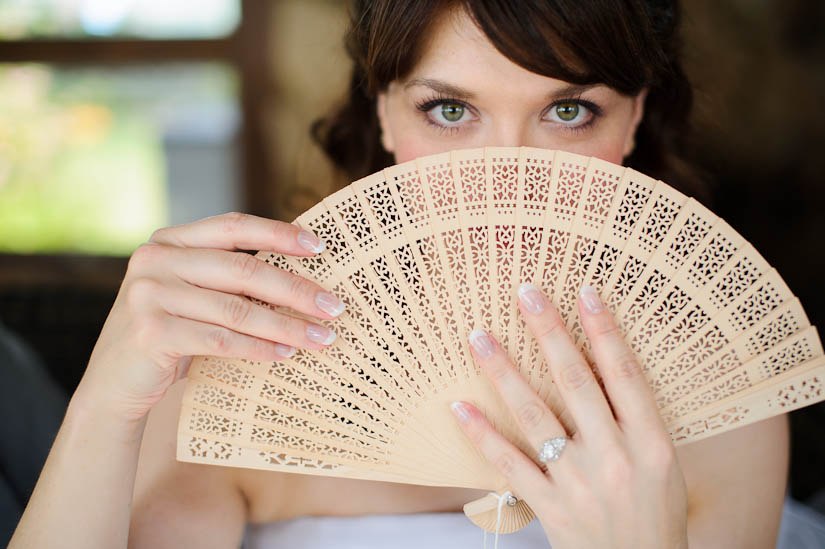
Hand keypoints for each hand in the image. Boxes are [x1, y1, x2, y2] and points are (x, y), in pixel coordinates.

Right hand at [73, 212, 344, 422]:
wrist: (113, 385)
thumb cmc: (168, 335)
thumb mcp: (193, 296)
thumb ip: (229, 279)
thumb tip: (304, 282)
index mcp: (169, 240)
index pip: (233, 226)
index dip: (279, 234)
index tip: (320, 247)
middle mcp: (155, 259)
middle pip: (243, 270)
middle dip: (296, 290)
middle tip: (335, 307)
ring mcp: (148, 295)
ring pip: (236, 309)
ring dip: (287, 326)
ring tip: (322, 338)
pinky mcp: (150, 333)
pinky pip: (220, 340)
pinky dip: (258, 349)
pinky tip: (285, 356)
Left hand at [450, 284, 687, 548]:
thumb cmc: (656, 515)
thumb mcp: (664, 465)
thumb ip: (636, 419)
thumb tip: (603, 365)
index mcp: (651, 443)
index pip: (624, 374)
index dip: (603, 331)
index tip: (584, 292)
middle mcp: (615, 457)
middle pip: (576, 382)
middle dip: (549, 332)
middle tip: (526, 293)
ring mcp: (578, 483)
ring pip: (535, 415)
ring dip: (504, 372)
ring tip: (479, 336)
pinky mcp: (550, 507)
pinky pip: (509, 463)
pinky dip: (482, 433)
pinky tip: (459, 405)